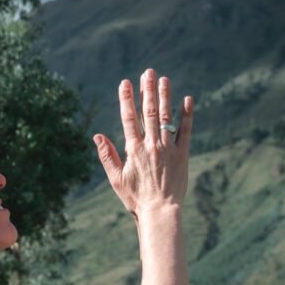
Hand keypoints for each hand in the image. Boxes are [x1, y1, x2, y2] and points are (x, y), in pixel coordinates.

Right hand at [93, 69, 192, 218]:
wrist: (160, 212)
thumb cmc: (136, 198)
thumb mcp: (116, 179)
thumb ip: (107, 156)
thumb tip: (96, 136)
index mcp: (133, 150)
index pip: (129, 118)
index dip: (127, 99)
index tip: (125, 83)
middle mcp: (151, 145)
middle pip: (148, 112)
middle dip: (148, 90)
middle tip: (148, 72)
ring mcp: (168, 149)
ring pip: (166, 117)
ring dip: (165, 96)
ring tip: (164, 79)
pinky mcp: (182, 155)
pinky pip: (186, 131)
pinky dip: (187, 114)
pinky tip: (187, 99)